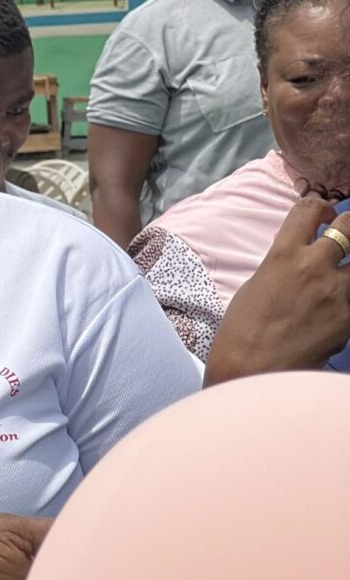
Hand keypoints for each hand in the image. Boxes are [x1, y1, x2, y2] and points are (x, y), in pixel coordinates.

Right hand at [206, 199, 349, 384]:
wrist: (251, 372)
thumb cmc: (240, 332)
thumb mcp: (255, 286)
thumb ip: (282, 266)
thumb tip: (300, 259)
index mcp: (283, 255)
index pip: (308, 210)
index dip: (319, 208)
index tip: (322, 215)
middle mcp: (314, 267)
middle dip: (348, 228)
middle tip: (343, 237)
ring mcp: (336, 293)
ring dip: (346, 271)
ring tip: (331, 283)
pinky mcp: (348, 319)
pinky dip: (344, 303)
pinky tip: (328, 316)